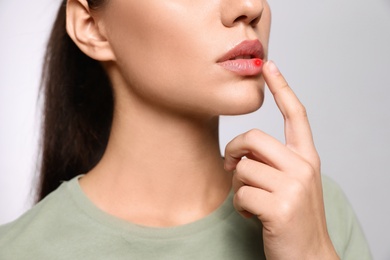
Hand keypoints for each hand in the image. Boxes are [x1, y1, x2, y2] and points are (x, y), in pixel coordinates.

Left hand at [224, 61, 338, 258]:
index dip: (282, 88)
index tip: (269, 66)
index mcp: (307, 158)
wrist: (308, 256)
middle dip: (233, 150)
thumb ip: (273, 162)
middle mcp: (304, 167)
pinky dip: (239, 207)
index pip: (296, 114)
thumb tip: (238, 152)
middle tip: (230, 166)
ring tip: (251, 201)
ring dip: (238, 187)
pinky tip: (253, 216)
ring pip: (242, 168)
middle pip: (253, 138)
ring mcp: (293, 187)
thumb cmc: (293, 218)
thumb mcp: (291, 184)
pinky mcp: (280, 207)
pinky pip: (240, 194)